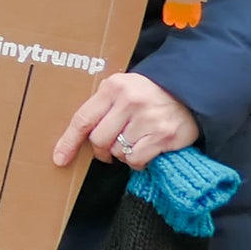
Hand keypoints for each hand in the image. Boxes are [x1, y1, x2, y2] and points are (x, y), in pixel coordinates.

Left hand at [54, 72, 198, 169]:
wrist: (190, 92)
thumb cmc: (149, 93)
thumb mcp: (122, 88)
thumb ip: (102, 105)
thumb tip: (77, 135)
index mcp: (113, 87)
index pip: (83, 119)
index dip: (68, 142)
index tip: (60, 159)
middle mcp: (130, 101)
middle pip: (99, 140)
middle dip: (101, 150)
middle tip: (109, 149)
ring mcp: (148, 119)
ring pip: (118, 151)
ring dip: (122, 154)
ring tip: (134, 142)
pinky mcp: (164, 135)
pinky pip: (136, 159)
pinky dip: (136, 162)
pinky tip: (145, 151)